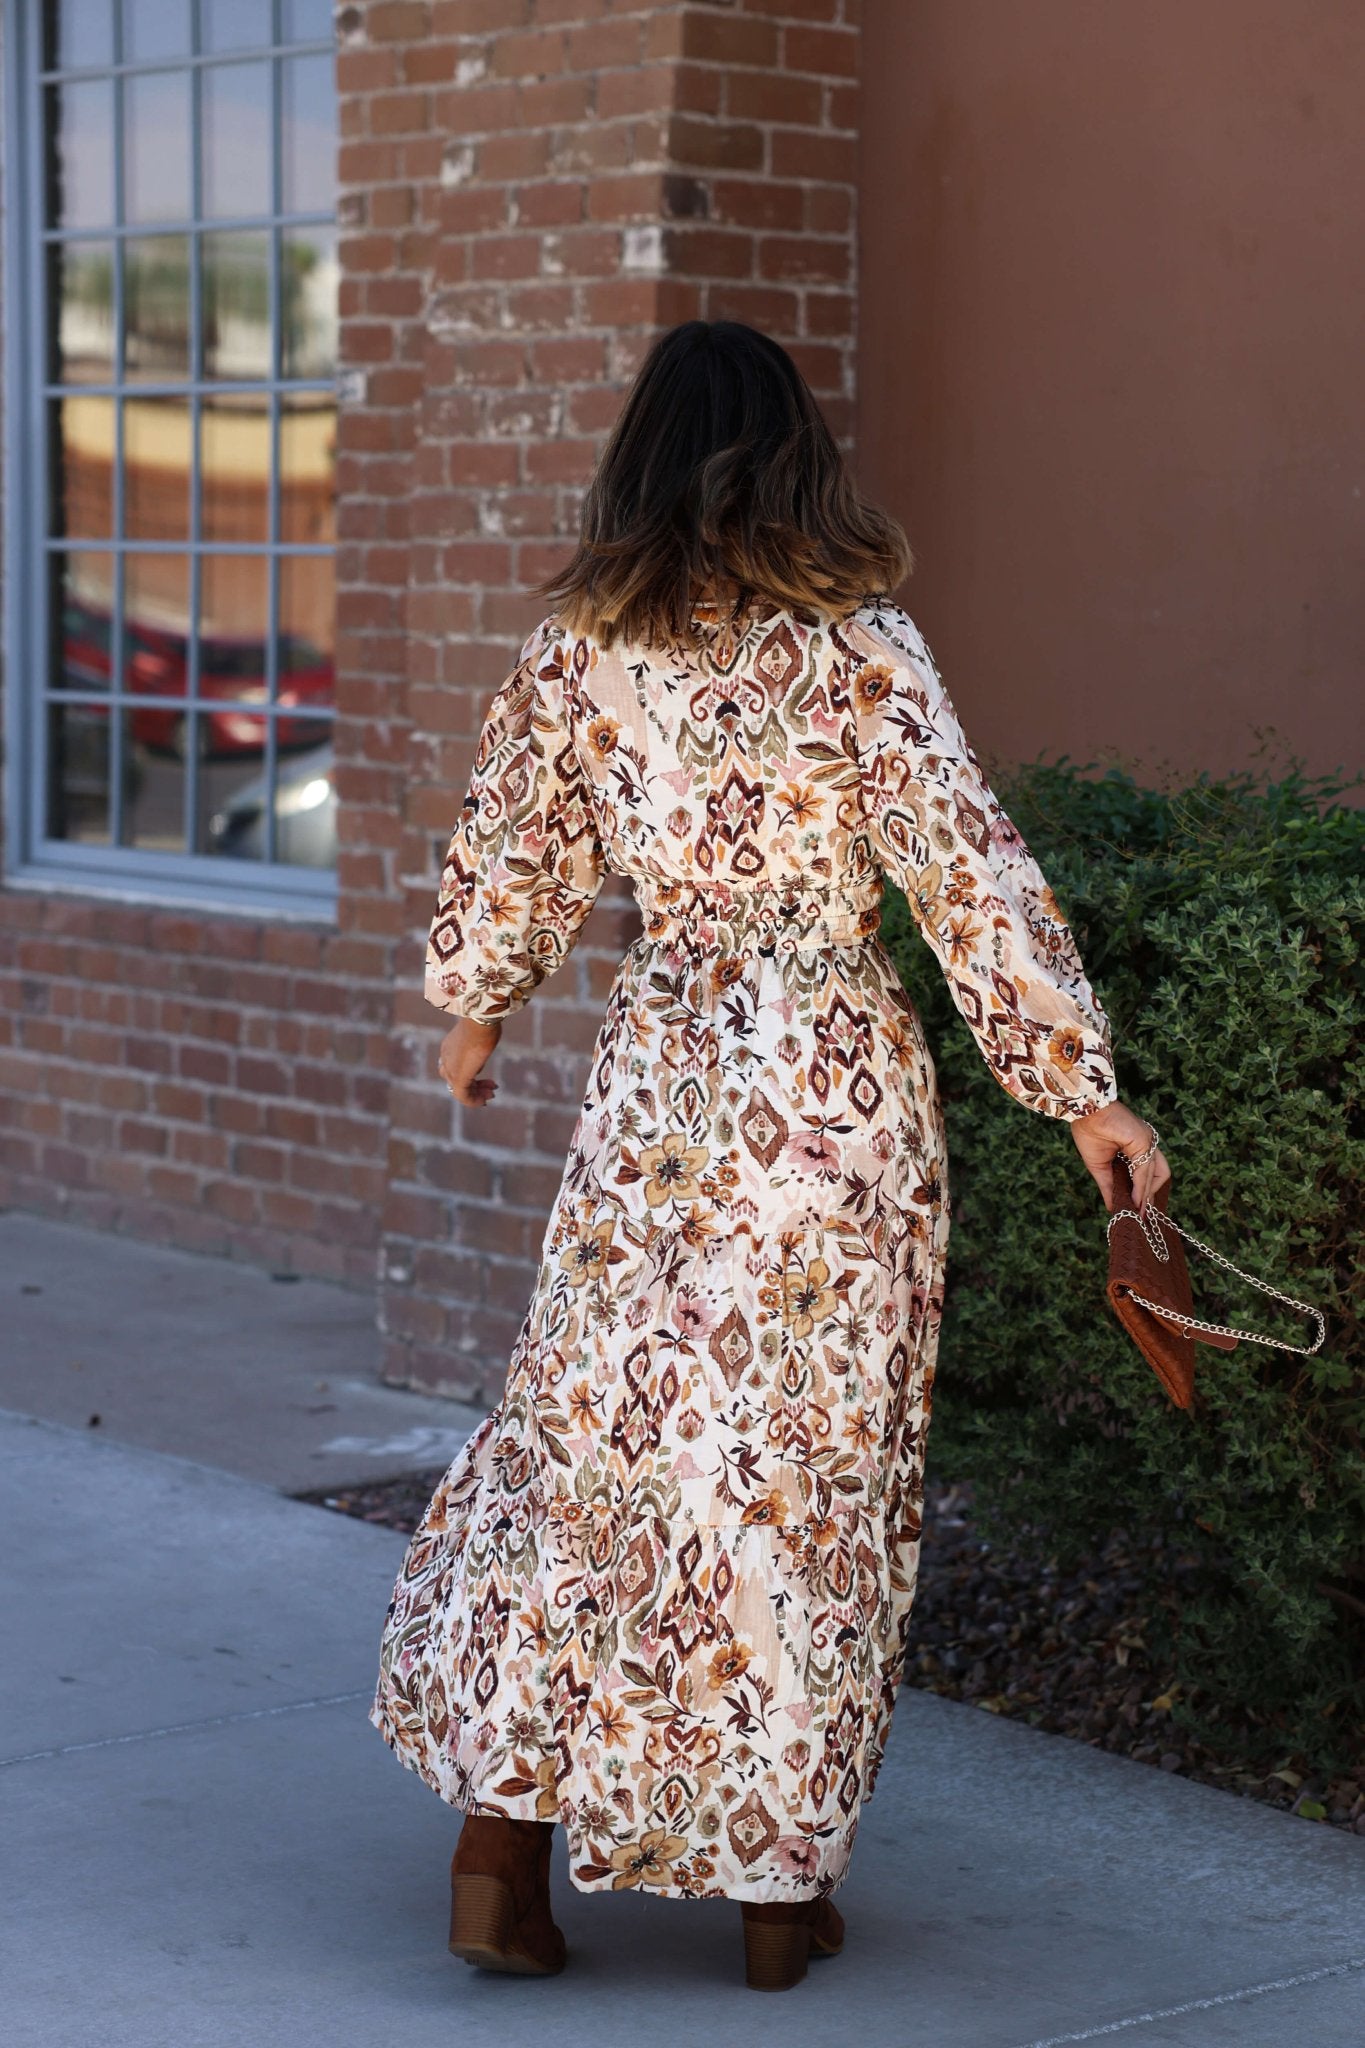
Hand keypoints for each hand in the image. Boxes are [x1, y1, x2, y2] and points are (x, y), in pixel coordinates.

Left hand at [437, 1017, 501, 1105]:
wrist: (479, 1019)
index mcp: (449, 1047)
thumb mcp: (480, 1035)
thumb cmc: (483, 1022)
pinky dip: (474, 1101)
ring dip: (476, 1094)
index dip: (470, 1074)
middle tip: (491, 1088)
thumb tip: (481, 1056)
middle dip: (474, 1086)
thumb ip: (478, 1047)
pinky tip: (484, 1101)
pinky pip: (463, 1096)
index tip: (486, 1077)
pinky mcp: (458, 1077)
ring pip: (459, 1089)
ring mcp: (451, 1068)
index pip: (454, 1067)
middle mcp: (446, 1059)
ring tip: (491, 1093)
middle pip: (455, 1080)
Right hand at [1069, 1098, 1170, 1213]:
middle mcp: (1146, 1144)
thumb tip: (1112, 1208)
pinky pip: (1145, 1170)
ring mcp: (1148, 1142)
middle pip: (1159, 1175)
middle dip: (1151, 1196)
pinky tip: (1136, 1201)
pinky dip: (1141, 1188)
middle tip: (1143, 1215)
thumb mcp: (1099, 1167)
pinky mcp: (1144, 1141)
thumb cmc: (1089, 1133)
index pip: (1148, 1173)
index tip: (1139, 1211)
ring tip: (1139, 1212)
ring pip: (1156, 1175)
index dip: (1145, 1193)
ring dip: (1147, 1195)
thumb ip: (1109, 1187)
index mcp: (1136, 1147)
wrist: (1084, 1113)